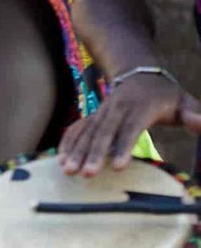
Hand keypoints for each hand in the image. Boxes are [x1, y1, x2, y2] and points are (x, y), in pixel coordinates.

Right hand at [60, 72, 200, 175]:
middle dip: (95, 153)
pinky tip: (61, 161)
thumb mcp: (184, 102)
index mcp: (142, 106)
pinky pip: (76, 129)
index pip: (132, 127)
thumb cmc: (164, 96)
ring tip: (68, 171)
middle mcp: (118, 108)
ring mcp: (102, 112)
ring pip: (87, 132)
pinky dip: (67, 144)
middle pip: (104, 132)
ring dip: (76, 152)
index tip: (118, 166)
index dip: (124, 146)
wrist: (138, 73)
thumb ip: (195, 114)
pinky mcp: (90, 116)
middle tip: (87, 174)